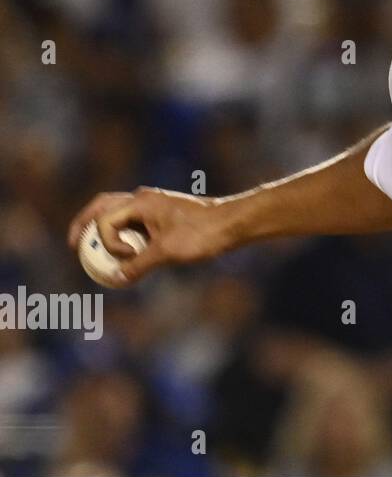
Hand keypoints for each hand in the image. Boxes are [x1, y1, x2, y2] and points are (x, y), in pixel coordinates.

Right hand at [66, 187, 232, 283]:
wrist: (233, 223)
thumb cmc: (202, 233)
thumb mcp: (166, 253)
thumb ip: (137, 265)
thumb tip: (115, 278)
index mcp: (141, 201)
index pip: (105, 219)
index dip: (109, 242)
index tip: (128, 256)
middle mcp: (143, 198)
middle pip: (102, 206)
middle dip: (85, 225)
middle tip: (74, 244)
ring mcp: (154, 204)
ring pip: (118, 212)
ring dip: (105, 229)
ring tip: (95, 249)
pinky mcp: (163, 213)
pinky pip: (135, 221)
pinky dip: (124, 234)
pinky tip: (126, 251)